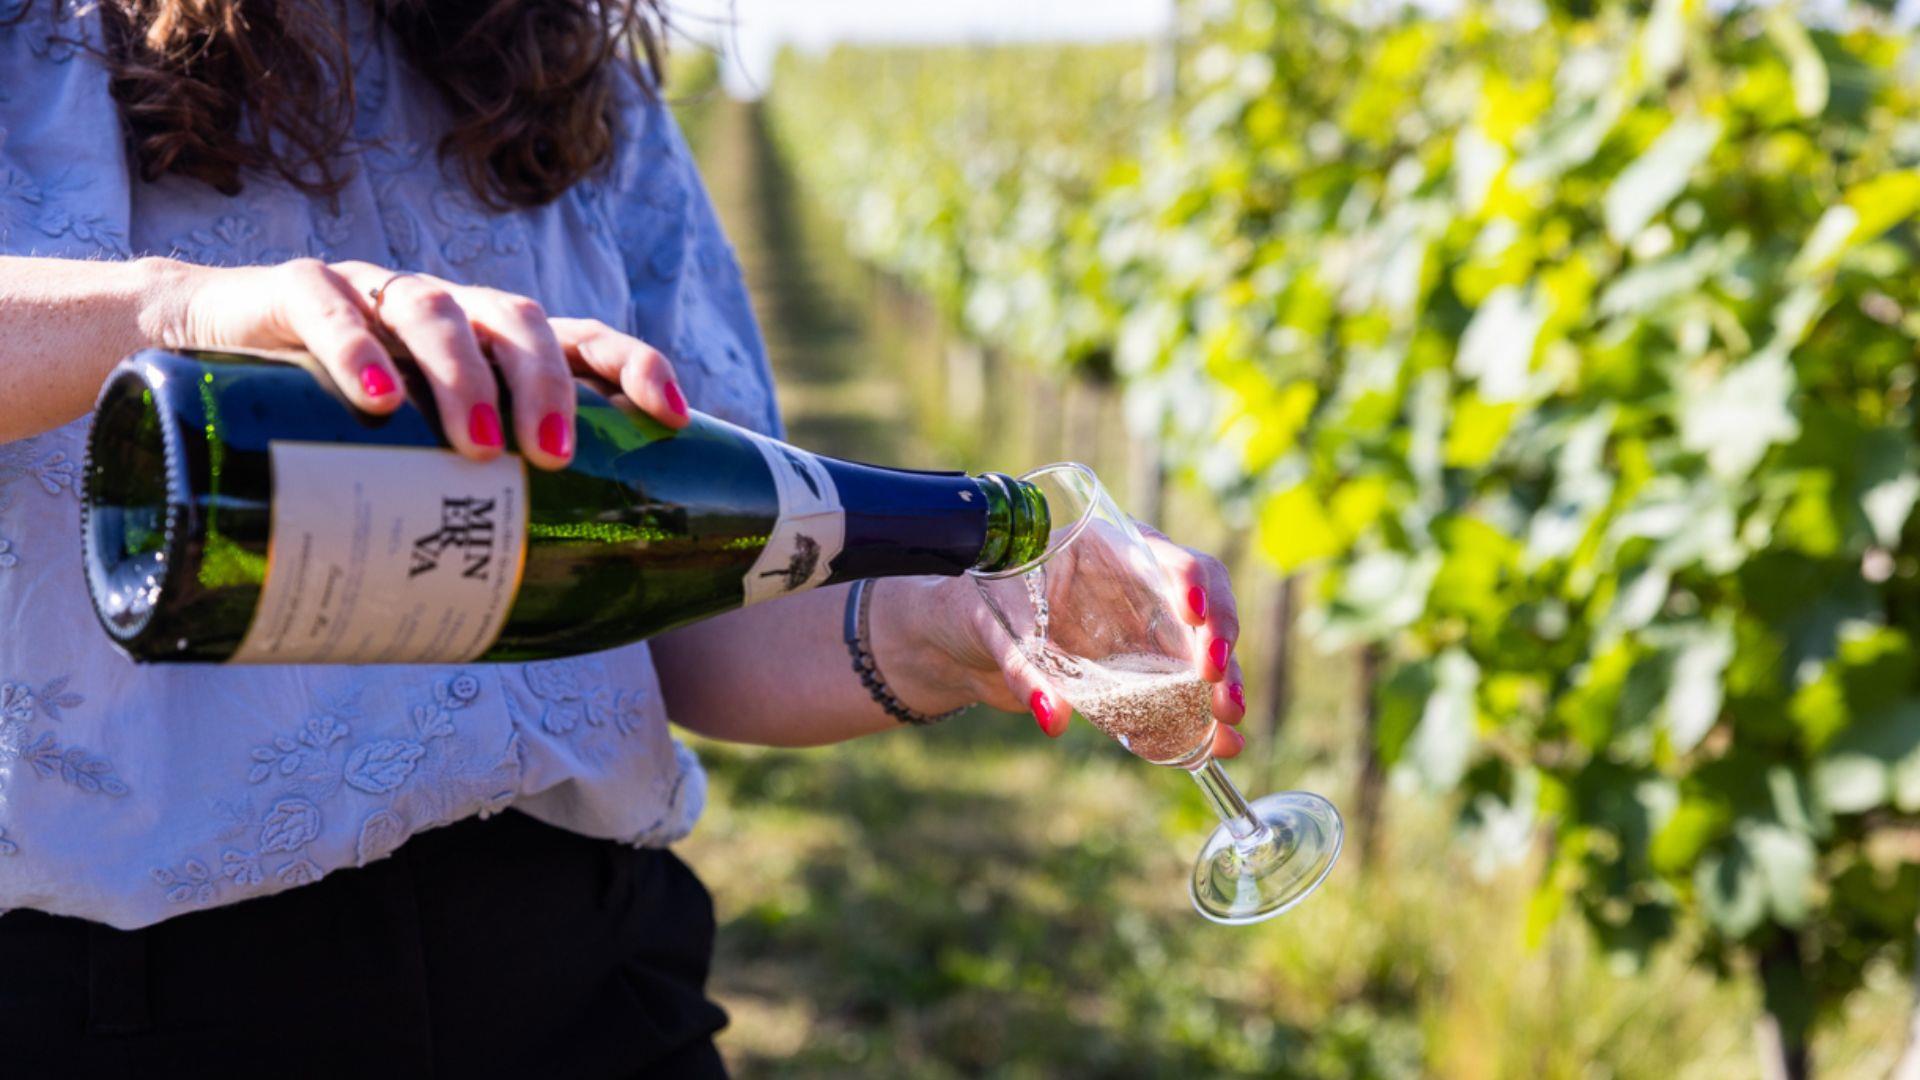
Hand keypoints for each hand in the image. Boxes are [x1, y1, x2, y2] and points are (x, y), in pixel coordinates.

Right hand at [149, 257, 690, 468]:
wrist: (198, 354)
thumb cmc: (334, 426)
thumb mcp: (410, 464)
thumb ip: (466, 512)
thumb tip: (540, 623)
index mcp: (491, 346)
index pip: (582, 339)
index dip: (635, 366)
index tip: (671, 418)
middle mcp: (448, 311)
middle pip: (518, 323)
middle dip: (547, 388)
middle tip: (551, 460)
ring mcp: (376, 293)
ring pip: (436, 312)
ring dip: (464, 377)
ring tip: (477, 448)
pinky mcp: (297, 291)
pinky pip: (329, 305)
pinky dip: (355, 349)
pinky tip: (378, 400)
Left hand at [875, 526, 1248, 759]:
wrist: (955, 644)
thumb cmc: (972, 609)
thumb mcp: (991, 629)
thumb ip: (1021, 669)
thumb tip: (1053, 718)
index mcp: (1106, 548)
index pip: (1165, 556)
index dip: (1192, 585)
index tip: (1196, 617)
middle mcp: (1135, 586)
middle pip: (1202, 603)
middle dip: (1220, 641)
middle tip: (1221, 683)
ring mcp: (1140, 630)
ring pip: (1198, 650)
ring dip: (1221, 684)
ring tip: (1230, 720)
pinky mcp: (1133, 674)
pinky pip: (1174, 693)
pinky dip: (1198, 718)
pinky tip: (1221, 742)